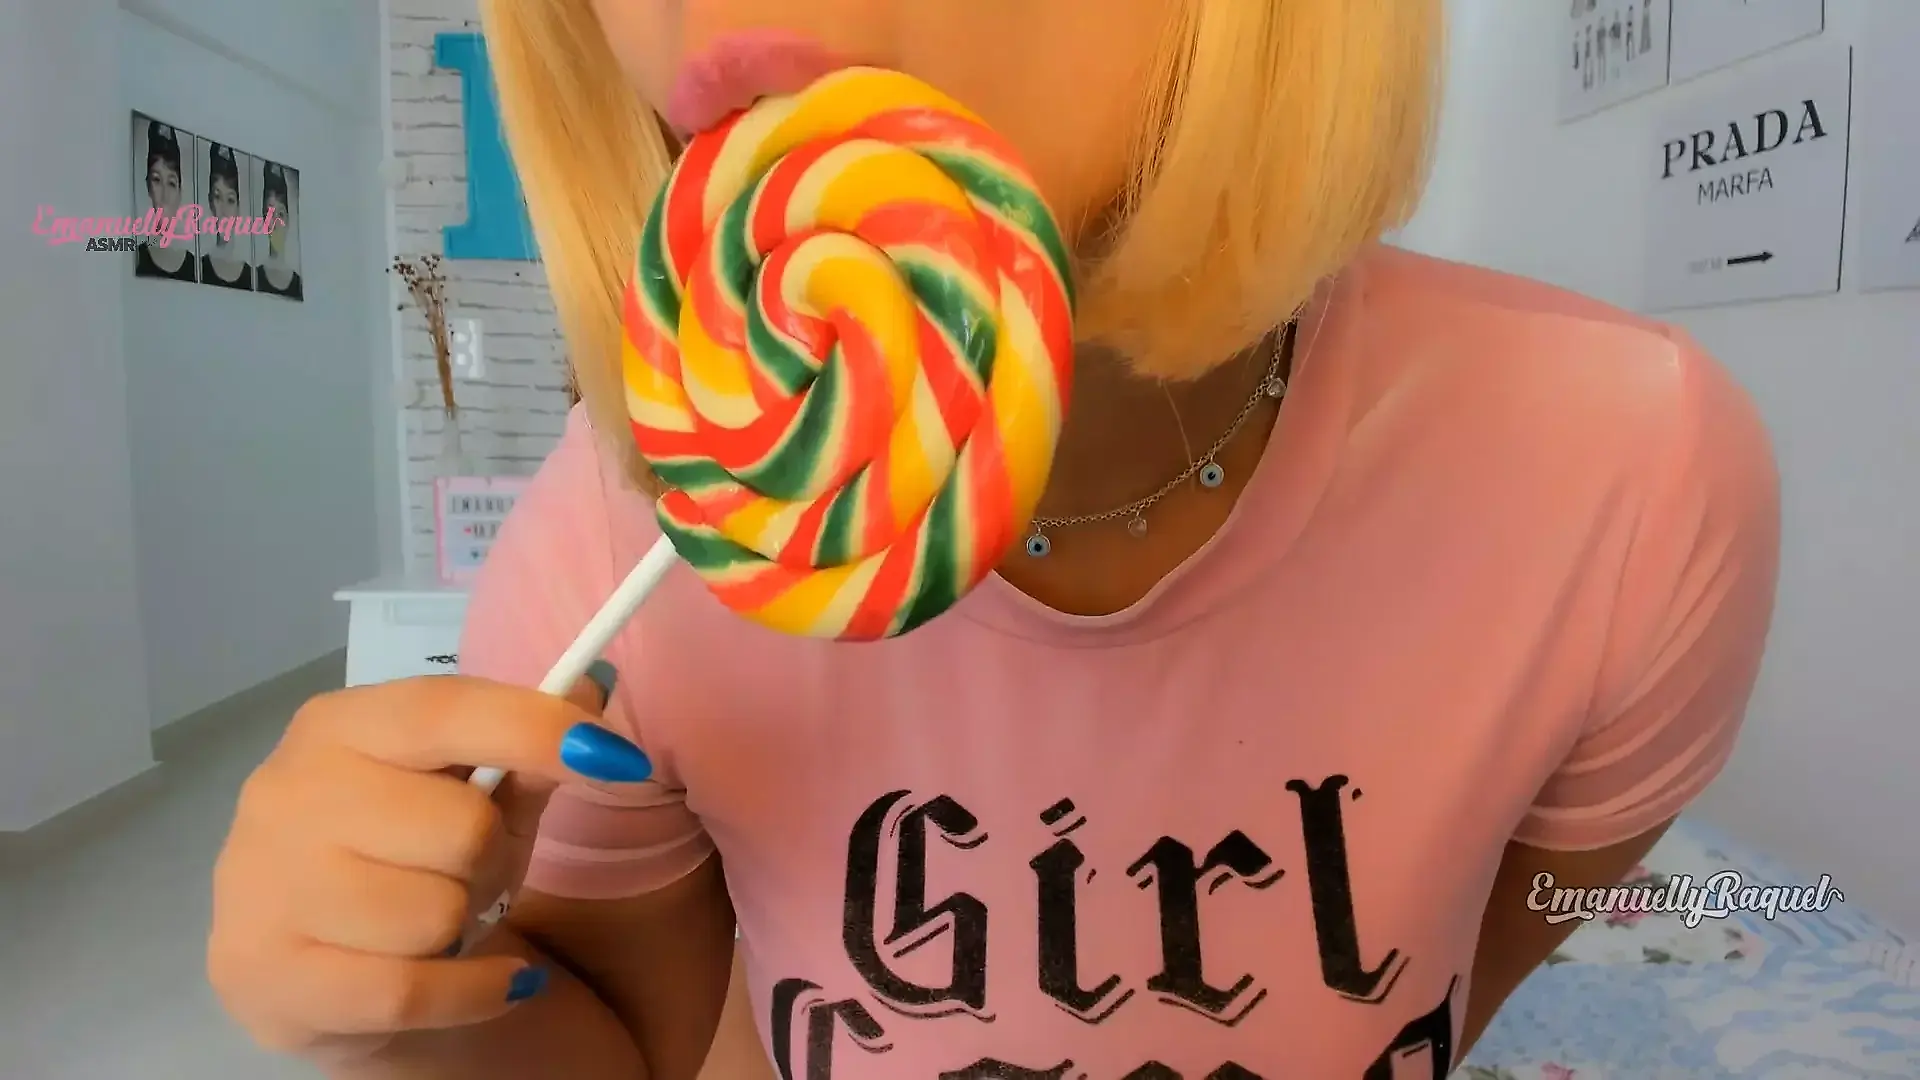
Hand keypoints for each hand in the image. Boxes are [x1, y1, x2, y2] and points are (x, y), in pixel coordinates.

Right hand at [207, 663, 651, 1061]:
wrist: (314, 968)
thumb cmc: (408, 858)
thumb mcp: (476, 793)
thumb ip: (526, 746)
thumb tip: (592, 688)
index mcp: (337, 725)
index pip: (446, 708)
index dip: (538, 729)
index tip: (616, 758)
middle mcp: (287, 793)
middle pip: (460, 825)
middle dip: (491, 858)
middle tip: (471, 872)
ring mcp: (265, 887)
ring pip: (435, 914)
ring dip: (465, 927)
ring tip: (442, 923)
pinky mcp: (268, 977)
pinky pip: (411, 990)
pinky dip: (471, 991)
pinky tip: (479, 979)